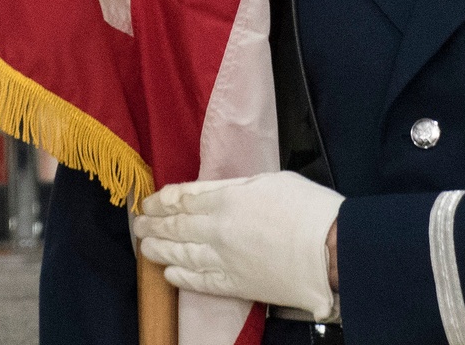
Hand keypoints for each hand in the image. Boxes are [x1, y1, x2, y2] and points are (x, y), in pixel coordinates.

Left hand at [133, 171, 343, 320]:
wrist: (327, 250)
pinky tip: (169, 272)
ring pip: (181, 253)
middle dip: (153, 223)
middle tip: (137, 222)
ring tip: (144, 245)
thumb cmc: (306, 206)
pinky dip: (180, 276)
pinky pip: (199, 281)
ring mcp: (223, 260)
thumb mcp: (269, 180)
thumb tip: (214, 193)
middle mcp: (217, 230)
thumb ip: (235, 187)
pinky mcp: (234, 285)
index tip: (148, 201)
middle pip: (177, 226)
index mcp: (226, 199)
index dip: (162, 200)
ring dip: (159, 248)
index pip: (184, 198)